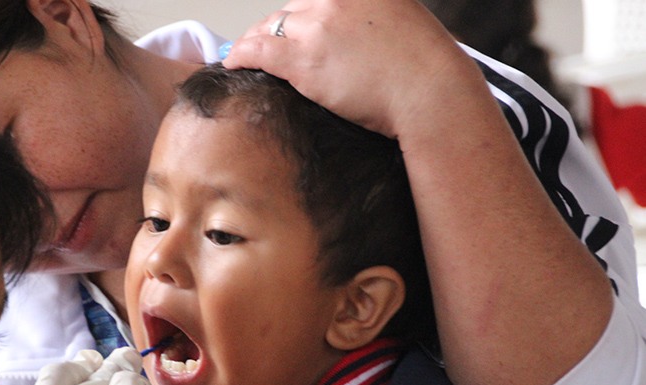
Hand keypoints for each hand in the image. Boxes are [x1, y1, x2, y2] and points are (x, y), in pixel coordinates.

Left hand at [223, 0, 478, 136]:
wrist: (432, 94)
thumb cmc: (427, 72)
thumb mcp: (405, 25)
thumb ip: (376, 22)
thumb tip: (359, 39)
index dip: (299, 14)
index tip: (290, 26)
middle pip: (291, 10)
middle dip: (276, 29)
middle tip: (264, 44)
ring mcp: (319, 24)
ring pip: (270, 28)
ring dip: (254, 41)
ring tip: (242, 53)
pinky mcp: (303, 58)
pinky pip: (258, 51)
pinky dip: (242, 55)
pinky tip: (233, 63)